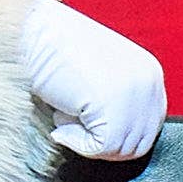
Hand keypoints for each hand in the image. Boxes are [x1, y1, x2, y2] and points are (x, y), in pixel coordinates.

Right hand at [15, 0, 170, 160]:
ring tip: (65, 111)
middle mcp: (149, 83)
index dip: (115, 135)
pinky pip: (99, 148)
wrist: (33, 32)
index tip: (86, 125)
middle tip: (73, 122)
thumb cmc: (56, 50)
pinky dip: (75, 141)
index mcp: (149, 73)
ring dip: (86, 140)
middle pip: (138, 144)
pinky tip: (60, 115)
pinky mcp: (113, 107)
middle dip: (103, 143)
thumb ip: (117, 103)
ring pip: (119, 149)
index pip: (148, 126)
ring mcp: (134, 95)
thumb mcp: (99, 76)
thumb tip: (116, 143)